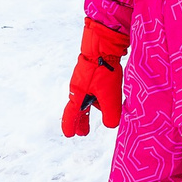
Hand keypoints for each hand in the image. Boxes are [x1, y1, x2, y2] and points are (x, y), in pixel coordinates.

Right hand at [62, 20, 126, 136]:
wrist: (103, 45)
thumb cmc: (104, 71)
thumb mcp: (109, 95)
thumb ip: (110, 112)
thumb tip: (111, 125)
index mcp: (78, 94)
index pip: (71, 114)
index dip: (71, 125)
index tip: (70, 135)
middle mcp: (79, 87)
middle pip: (79, 108)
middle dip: (82, 120)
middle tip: (83, 132)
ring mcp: (86, 79)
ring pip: (89, 98)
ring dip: (94, 107)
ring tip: (104, 113)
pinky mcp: (94, 72)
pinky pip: (95, 88)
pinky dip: (100, 96)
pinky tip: (110, 95)